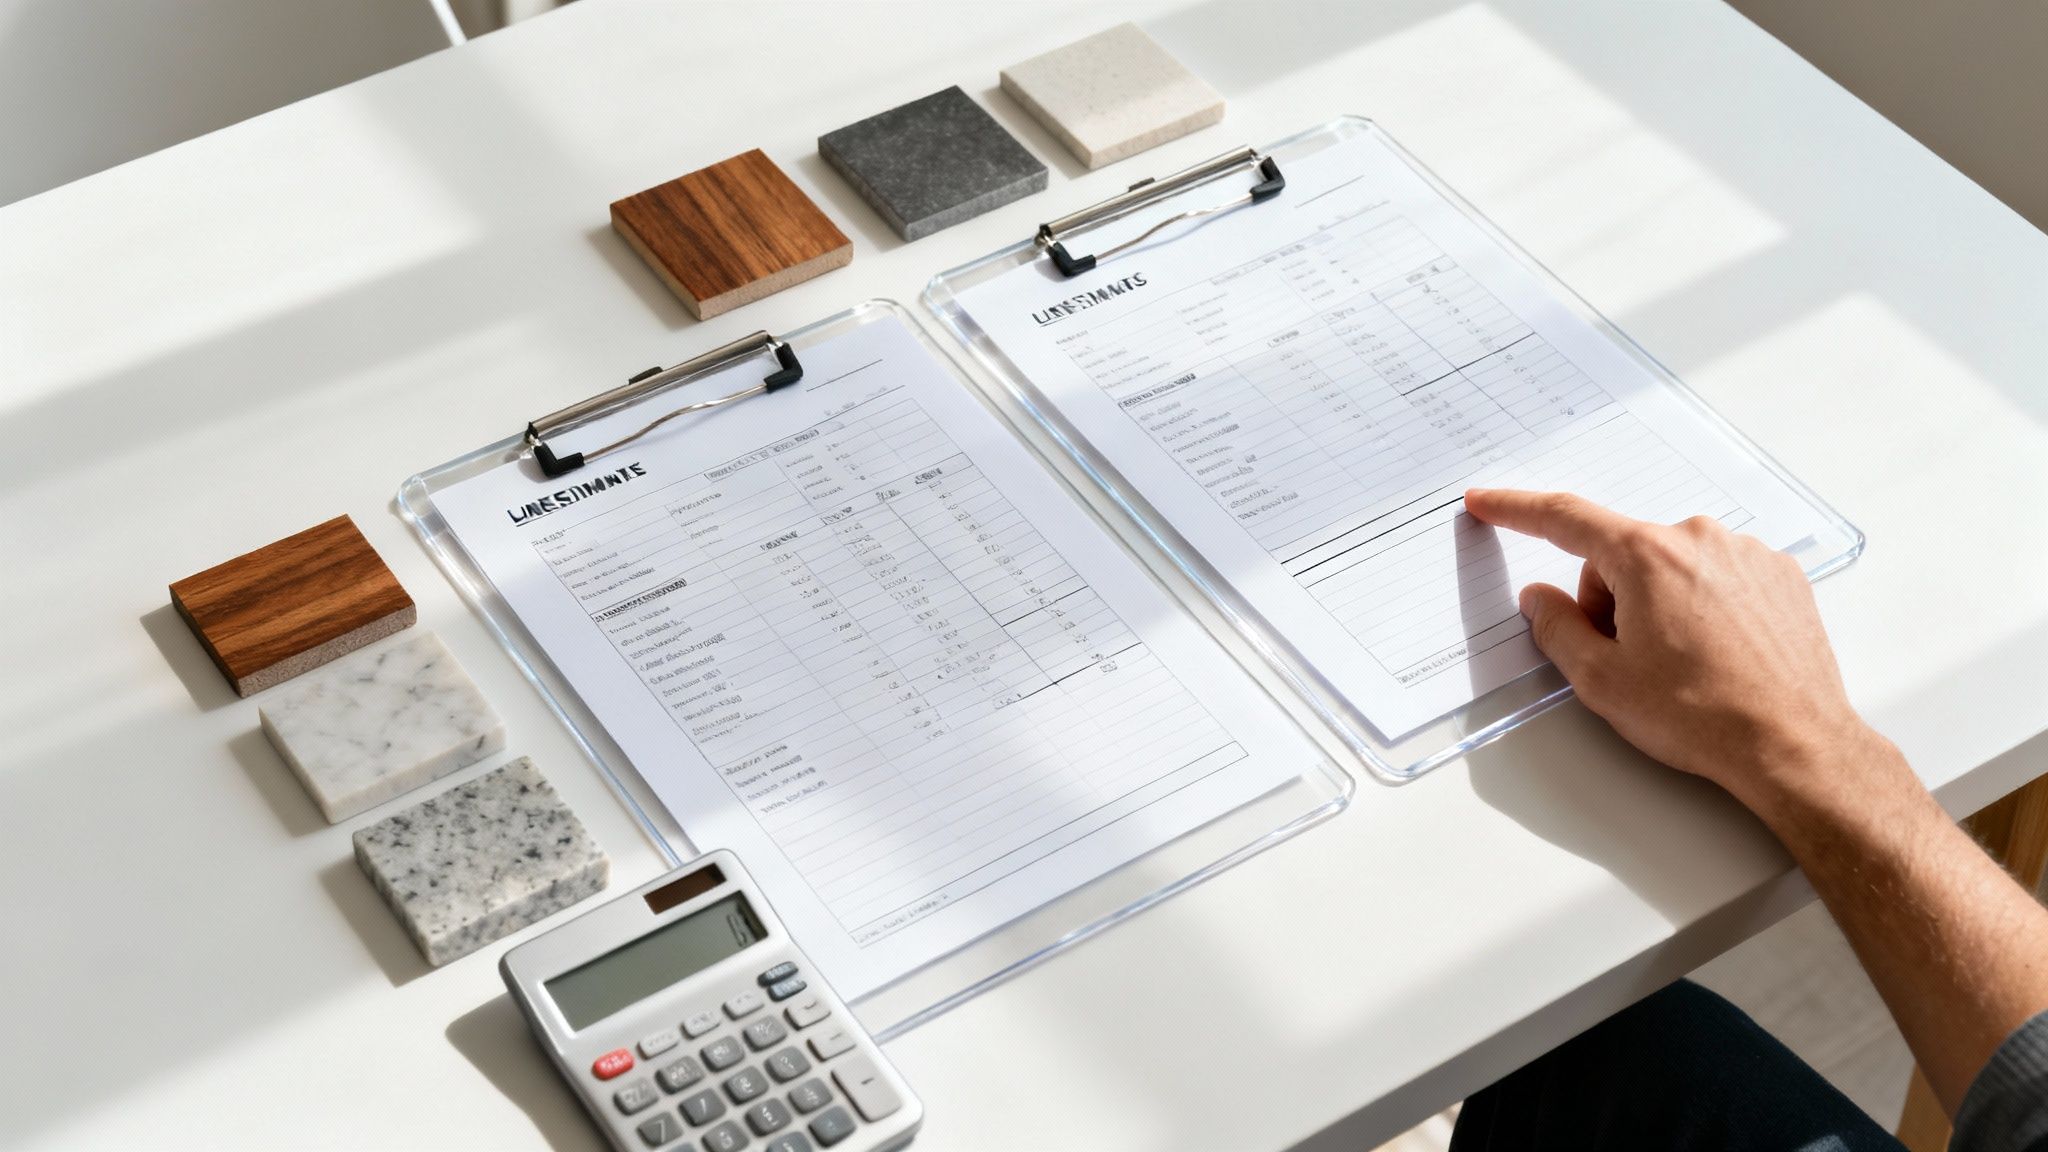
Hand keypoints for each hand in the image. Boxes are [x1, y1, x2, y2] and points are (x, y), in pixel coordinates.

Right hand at [1462, 488, 1873, 812]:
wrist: (1793, 744)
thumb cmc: (1703, 716)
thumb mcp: (1602, 681)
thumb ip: (1557, 628)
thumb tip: (1541, 600)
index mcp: (1648, 557)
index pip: (1565, 519)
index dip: (1517, 510)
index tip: (1487, 502)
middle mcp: (1699, 540)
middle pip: (1621, 556)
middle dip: (1610, 601)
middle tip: (1630, 661)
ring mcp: (1746, 554)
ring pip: (1670, 566)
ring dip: (1659, 605)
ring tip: (1684, 665)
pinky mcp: (1780, 575)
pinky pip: (1716, 576)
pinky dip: (1703, 607)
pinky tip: (1716, 654)